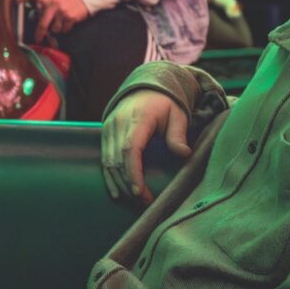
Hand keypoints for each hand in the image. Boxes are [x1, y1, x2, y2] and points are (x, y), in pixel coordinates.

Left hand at [18, 0, 89, 42]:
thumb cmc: (66, 1)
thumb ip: (46, 7)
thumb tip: (38, 22)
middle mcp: (54, 4)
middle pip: (43, 23)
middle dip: (40, 33)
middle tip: (37, 39)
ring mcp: (62, 12)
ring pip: (55, 28)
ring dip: (57, 29)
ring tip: (61, 22)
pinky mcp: (70, 18)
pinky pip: (64, 29)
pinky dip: (66, 28)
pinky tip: (68, 22)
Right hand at [102, 90, 190, 204]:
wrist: (145, 87)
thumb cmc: (164, 103)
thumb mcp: (177, 114)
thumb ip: (178, 134)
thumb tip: (184, 153)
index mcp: (137, 119)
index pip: (130, 149)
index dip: (133, 172)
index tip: (140, 191)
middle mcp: (118, 123)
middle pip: (118, 160)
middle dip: (129, 184)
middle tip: (145, 201)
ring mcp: (109, 128)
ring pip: (108, 162)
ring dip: (120, 183)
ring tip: (135, 199)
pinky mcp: (105, 133)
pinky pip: (104, 159)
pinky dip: (109, 176)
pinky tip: (117, 192)